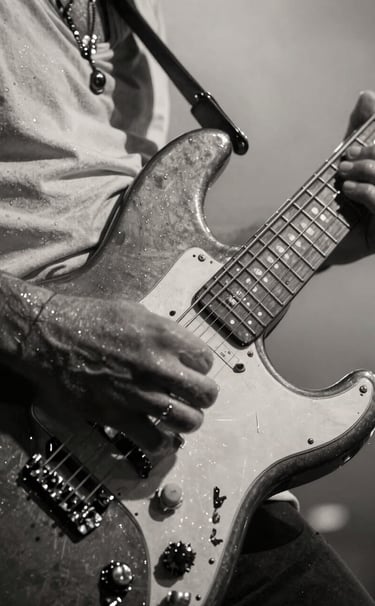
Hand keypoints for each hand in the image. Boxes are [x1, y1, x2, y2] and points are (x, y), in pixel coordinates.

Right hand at [22, 295, 217, 450]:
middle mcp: (158, 366)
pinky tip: (159, 437)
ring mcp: (139, 394)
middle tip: (191, 395)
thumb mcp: (135, 312)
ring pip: (189, 421)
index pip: (207, 360)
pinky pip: (155, 441)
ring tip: (179, 416)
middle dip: (203, 396)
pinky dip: (162, 443)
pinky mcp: (118, 416)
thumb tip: (180, 349)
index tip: (191, 369)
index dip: (201, 367)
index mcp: (164, 335)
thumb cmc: (91, 319)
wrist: (50, 337)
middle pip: (206, 393)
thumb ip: (163, 332)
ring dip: (189, 420)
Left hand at [329, 90, 374, 264]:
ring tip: (343, 173)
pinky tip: (349, 190)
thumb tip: (366, 95)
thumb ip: (359, 129)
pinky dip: (366, 190)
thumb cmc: (338, 198)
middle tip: (345, 159)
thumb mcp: (349, 159)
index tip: (352, 145)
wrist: (315, 240)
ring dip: (367, 169)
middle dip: (371, 153)